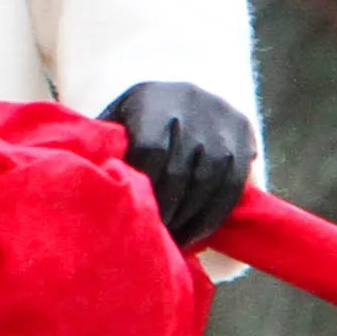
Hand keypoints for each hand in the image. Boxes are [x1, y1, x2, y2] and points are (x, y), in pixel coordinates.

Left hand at [106, 81, 254, 249]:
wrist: (178, 95)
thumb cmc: (134, 121)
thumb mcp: (115, 124)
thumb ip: (104, 150)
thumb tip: (93, 189)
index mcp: (151, 99)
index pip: (150, 148)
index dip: (144, 186)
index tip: (136, 213)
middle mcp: (190, 101)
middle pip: (180, 167)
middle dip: (168, 208)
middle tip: (156, 236)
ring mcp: (221, 116)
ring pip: (210, 178)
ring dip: (192, 217)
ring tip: (176, 240)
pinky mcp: (244, 131)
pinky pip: (234, 182)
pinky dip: (216, 213)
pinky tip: (199, 232)